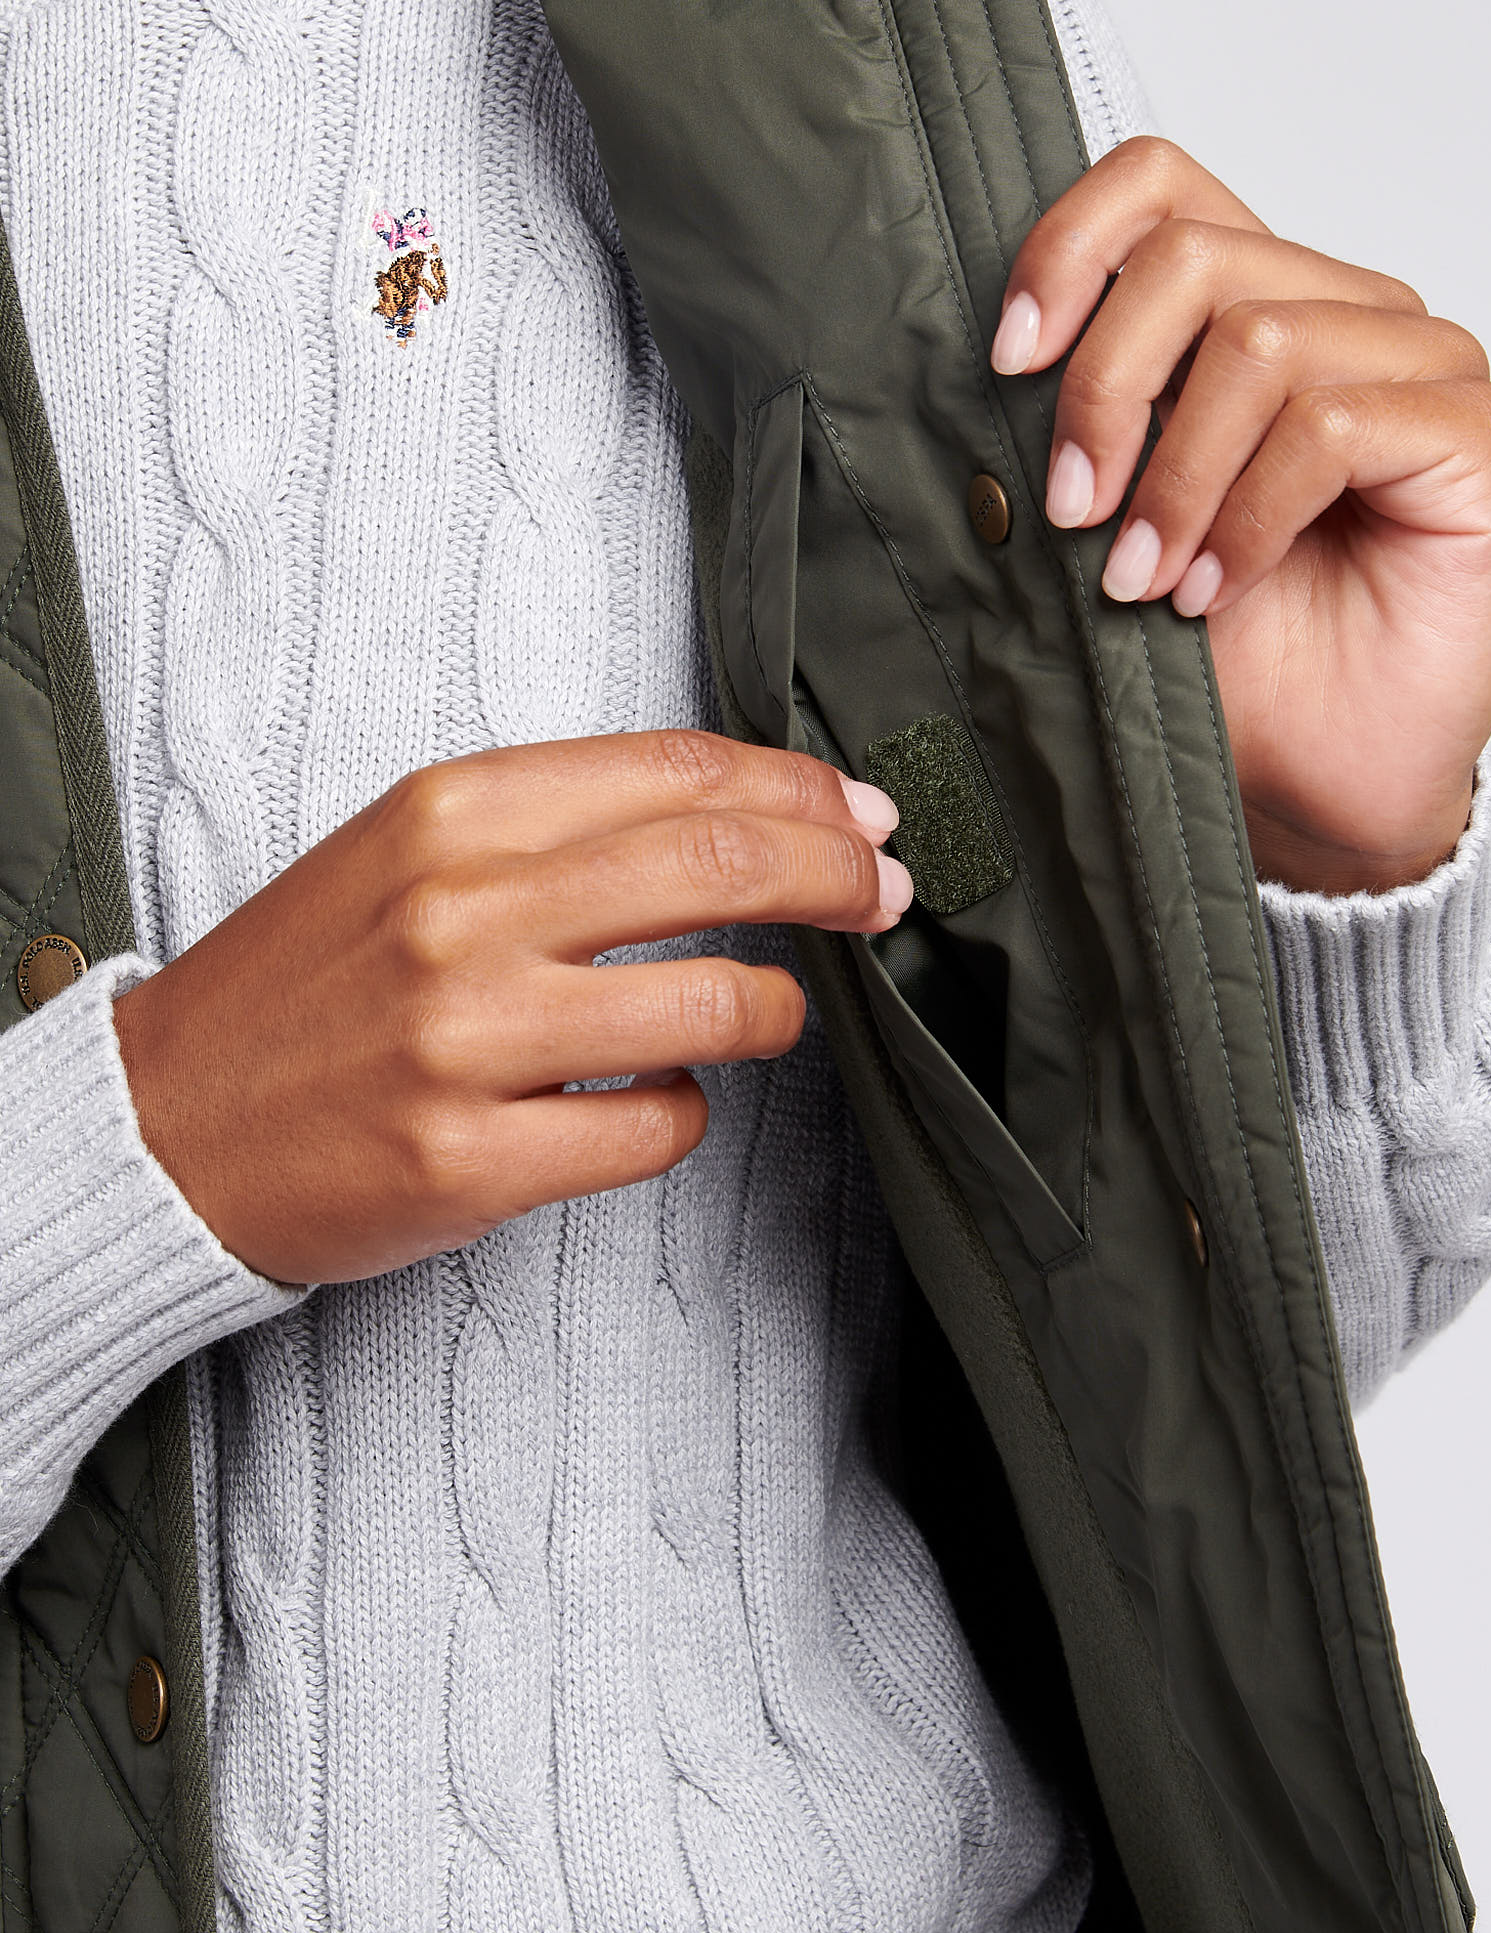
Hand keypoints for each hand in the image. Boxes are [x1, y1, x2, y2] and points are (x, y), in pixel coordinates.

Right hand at [112, 731, 907, 1283]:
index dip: (797, 792)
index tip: (858, 818)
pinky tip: (661, 1093)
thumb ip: (556, 827)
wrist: (164, 1125)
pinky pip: (655, 1126)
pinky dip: (687, 1107)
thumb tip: (735, 818)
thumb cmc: (304, 986)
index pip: (676, 772)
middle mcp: (460, 911)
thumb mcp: (406, 854)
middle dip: (836, 874)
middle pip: (718, 866)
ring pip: (714, 1001)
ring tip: (777, 1012)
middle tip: (884, 894)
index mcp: (449, 813)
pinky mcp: (468, 1159)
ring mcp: (464, 1039)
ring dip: (780, 1007)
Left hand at [991, 136, 1490, 892]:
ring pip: (1260, 343)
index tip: (1008, 360)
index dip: (1069, 247)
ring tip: (1151, 580)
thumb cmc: (1229, 656)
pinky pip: (1335, 424)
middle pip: (1193, 260)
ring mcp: (1419, 364)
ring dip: (1176, 480)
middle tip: (1073, 513)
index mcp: (1253, 305)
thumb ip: (1079, 427)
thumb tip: (987, 367)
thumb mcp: (1114, 524)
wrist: (1314, 778)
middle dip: (1105, 393)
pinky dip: (1251, 516)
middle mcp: (1344, 312)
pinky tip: (1220, 586)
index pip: (1162, 185)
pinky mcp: (1474, 431)